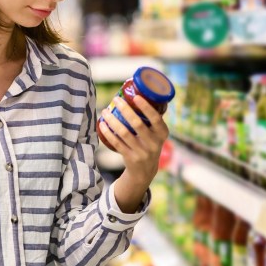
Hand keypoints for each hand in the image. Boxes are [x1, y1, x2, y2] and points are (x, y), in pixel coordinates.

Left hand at [97, 96, 168, 211]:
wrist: (145, 171)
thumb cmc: (149, 144)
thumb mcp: (156, 134)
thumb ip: (152, 120)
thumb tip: (140, 94)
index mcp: (162, 134)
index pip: (156, 119)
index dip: (146, 107)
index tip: (136, 96)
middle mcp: (154, 143)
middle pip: (137, 124)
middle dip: (125, 110)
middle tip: (116, 99)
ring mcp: (142, 152)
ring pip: (124, 133)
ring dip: (112, 120)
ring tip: (105, 111)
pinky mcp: (130, 158)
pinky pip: (116, 142)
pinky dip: (108, 132)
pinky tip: (102, 124)